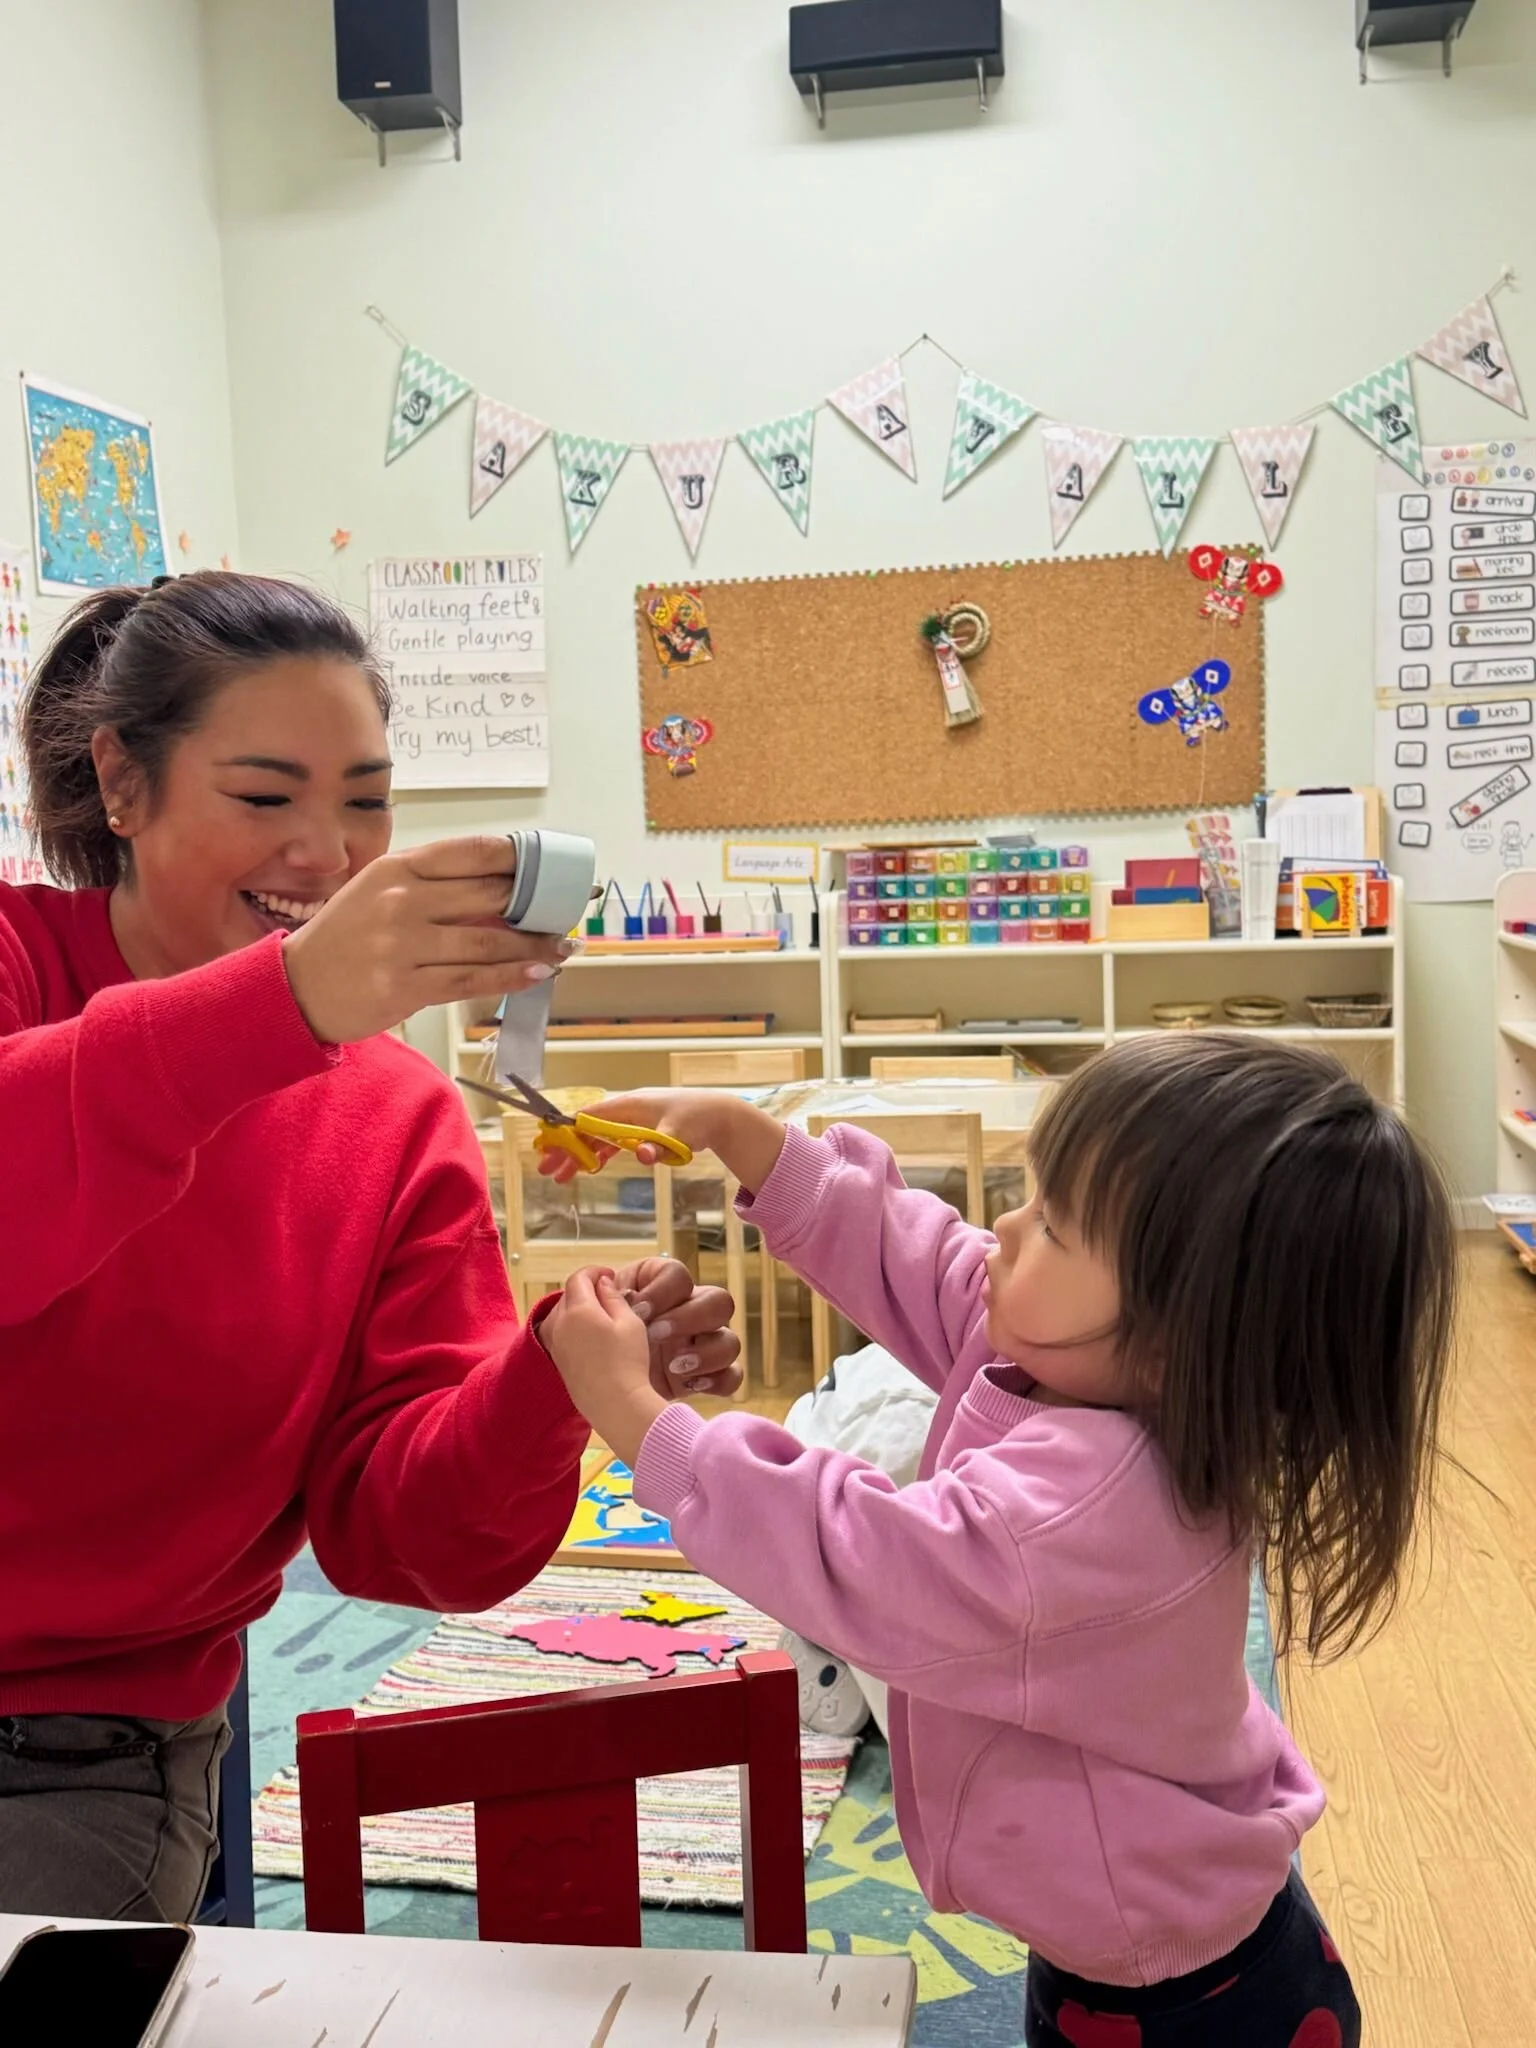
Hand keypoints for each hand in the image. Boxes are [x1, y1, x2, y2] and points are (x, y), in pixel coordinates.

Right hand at [283, 836, 569, 1043]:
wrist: (296, 988)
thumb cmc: (344, 937)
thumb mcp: (378, 891)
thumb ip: (432, 887)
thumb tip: (503, 890)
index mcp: (399, 868)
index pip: (473, 852)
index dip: (521, 858)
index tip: (551, 865)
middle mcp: (402, 900)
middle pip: (490, 895)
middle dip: (537, 904)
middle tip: (567, 910)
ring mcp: (403, 944)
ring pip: (488, 942)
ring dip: (535, 946)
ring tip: (562, 947)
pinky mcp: (406, 986)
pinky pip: (473, 980)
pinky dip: (512, 977)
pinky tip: (539, 973)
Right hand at [537, 1091, 784, 1196]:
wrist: (719, 1114)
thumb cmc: (697, 1119)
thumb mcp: (678, 1135)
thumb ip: (658, 1146)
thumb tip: (642, 1155)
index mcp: (629, 1105)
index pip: (588, 1117)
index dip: (566, 1132)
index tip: (548, 1147)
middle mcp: (626, 1110)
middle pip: (587, 1129)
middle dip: (567, 1148)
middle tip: (547, 1169)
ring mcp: (632, 1120)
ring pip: (597, 1138)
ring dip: (579, 1155)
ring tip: (560, 1177)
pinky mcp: (640, 1130)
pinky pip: (612, 1143)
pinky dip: (599, 1155)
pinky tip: (587, 1169)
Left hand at [542, 1267, 666, 1468]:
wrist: (616, 1405)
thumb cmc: (627, 1361)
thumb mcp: (629, 1322)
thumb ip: (613, 1297)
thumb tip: (602, 1283)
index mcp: (577, 1309)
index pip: (579, 1278)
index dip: (595, 1272)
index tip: (611, 1276)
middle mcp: (560, 1325)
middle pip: (568, 1296)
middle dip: (586, 1289)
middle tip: (609, 1295)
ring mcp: (556, 1346)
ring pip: (562, 1315)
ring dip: (578, 1308)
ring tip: (601, 1316)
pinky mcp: (558, 1363)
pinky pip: (561, 1334)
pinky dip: (573, 1327)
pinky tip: (592, 1337)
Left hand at [615, 1256, 742, 1399]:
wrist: (606, 1396)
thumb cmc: (601, 1347)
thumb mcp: (596, 1320)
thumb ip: (608, 1300)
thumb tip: (610, 1284)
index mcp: (664, 1291)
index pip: (678, 1275)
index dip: (661, 1291)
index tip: (638, 1310)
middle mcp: (691, 1313)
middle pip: (718, 1301)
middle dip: (687, 1317)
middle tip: (656, 1334)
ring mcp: (703, 1346)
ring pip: (730, 1340)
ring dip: (704, 1352)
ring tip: (673, 1366)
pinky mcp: (707, 1377)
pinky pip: (732, 1375)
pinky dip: (717, 1381)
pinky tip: (690, 1385)